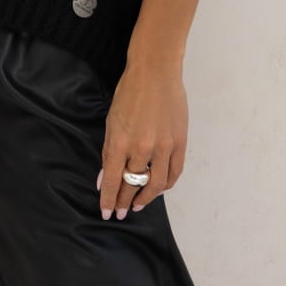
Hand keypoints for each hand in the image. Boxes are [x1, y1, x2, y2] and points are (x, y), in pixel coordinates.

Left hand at [96, 58, 187, 218]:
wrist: (156, 72)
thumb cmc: (130, 93)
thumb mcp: (111, 120)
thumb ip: (109, 151)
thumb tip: (104, 178)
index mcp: (121, 141)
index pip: (113, 180)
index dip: (109, 199)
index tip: (107, 212)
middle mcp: (143, 148)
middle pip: (133, 184)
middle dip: (125, 201)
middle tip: (121, 212)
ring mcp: (164, 146)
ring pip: (156, 184)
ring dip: (146, 198)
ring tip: (138, 205)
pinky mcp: (180, 142)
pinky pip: (174, 173)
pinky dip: (166, 185)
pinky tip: (158, 189)